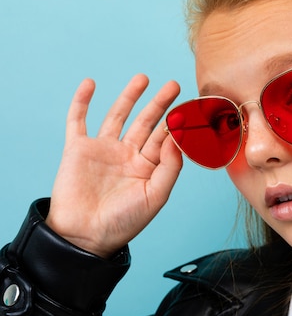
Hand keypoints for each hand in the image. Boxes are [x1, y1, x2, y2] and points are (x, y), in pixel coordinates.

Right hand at [46, 74, 181, 257]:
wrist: (84, 237)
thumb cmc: (123, 222)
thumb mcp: (156, 195)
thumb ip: (170, 166)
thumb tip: (178, 136)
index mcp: (147, 167)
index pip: (165, 138)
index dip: (177, 123)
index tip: (190, 106)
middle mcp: (127, 155)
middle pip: (146, 122)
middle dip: (159, 103)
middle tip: (174, 85)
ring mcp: (102, 150)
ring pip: (118, 116)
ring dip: (129, 97)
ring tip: (143, 78)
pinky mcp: (78, 150)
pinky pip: (78, 121)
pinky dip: (82, 102)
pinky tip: (90, 84)